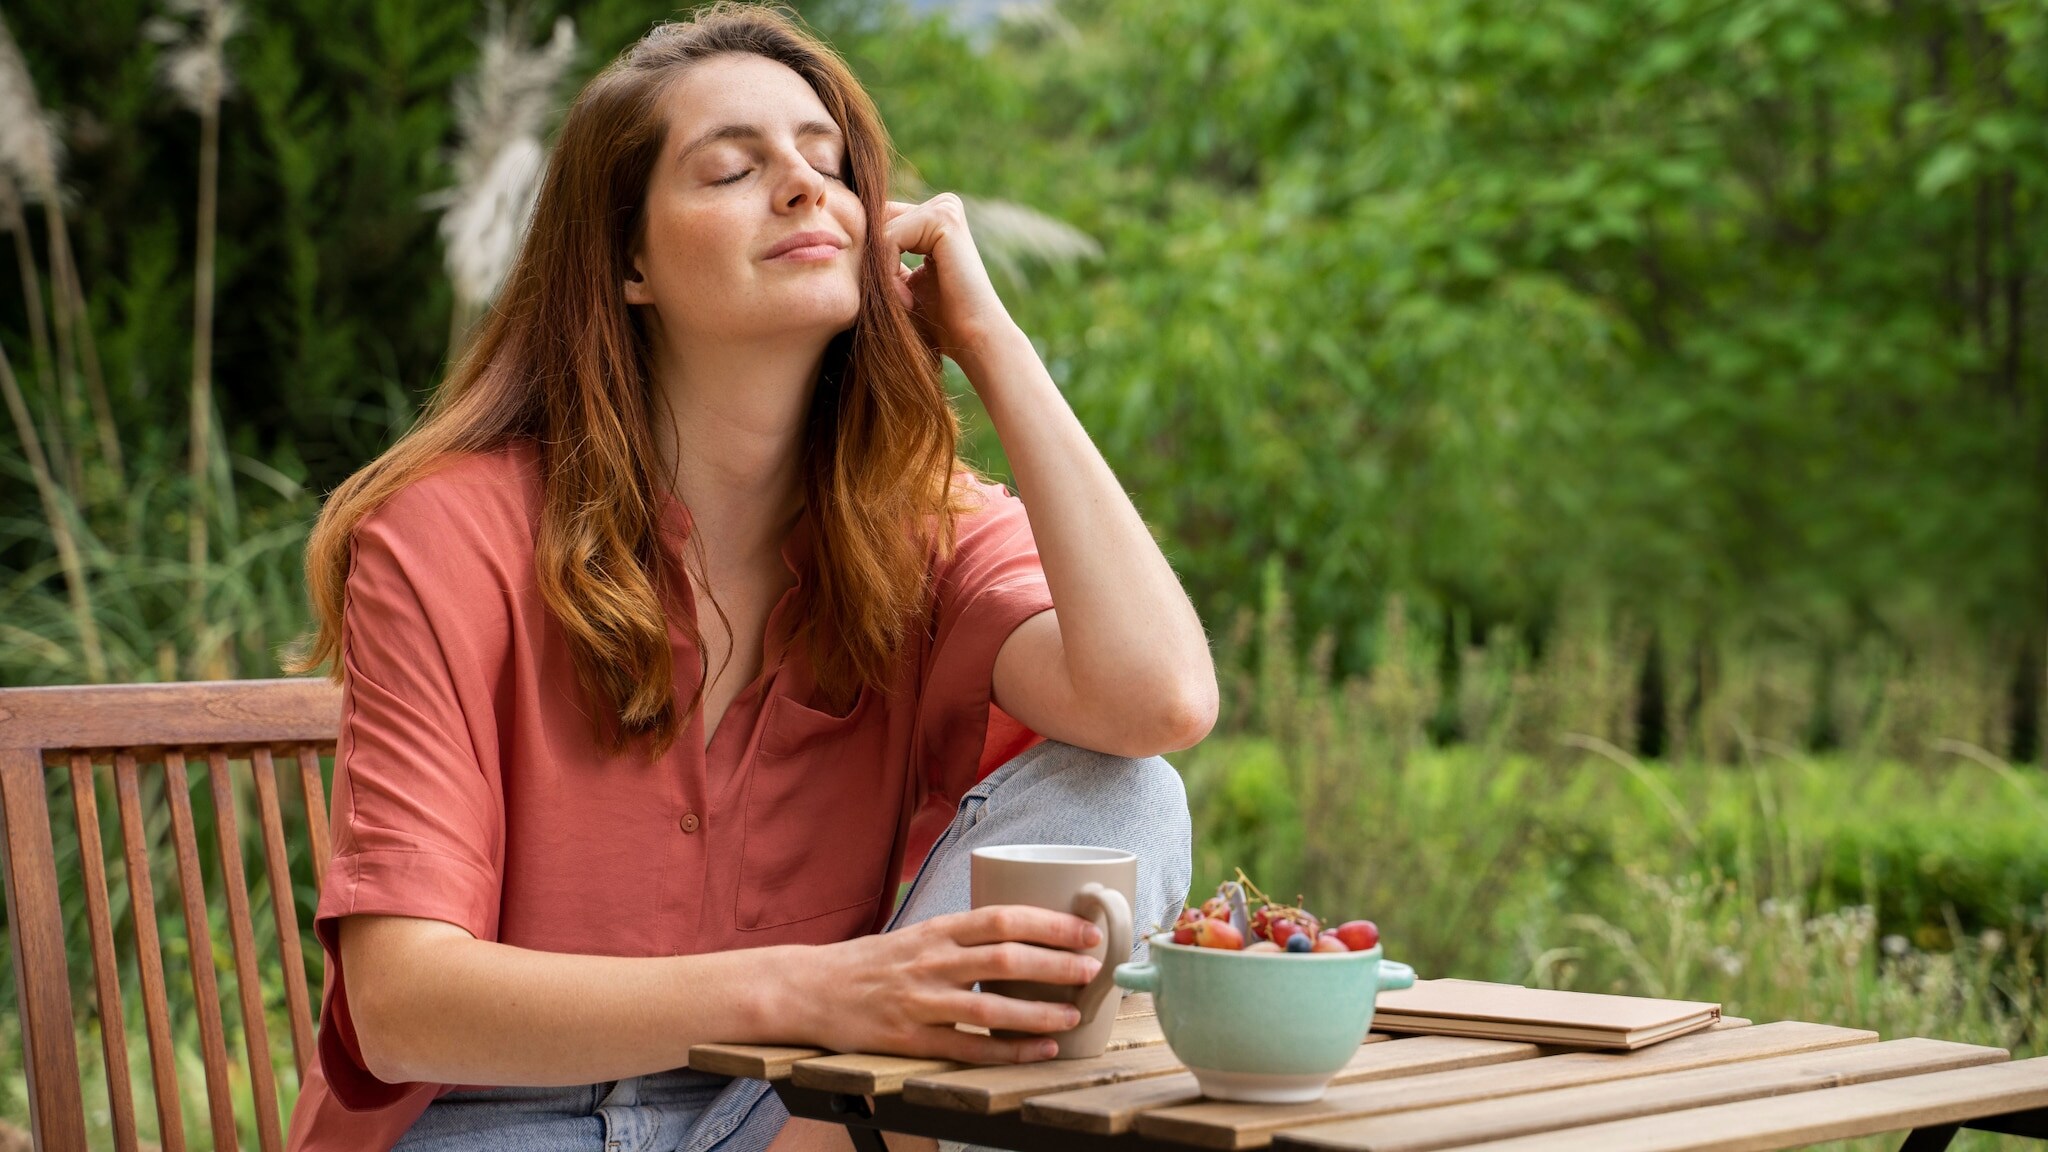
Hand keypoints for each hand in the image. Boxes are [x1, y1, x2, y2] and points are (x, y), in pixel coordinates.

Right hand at [797, 904, 1103, 1062]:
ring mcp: (920, 1002)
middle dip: (1055, 963)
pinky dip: (1008, 1051)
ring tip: (1075, 1014)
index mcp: (937, 930)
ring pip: (990, 1007)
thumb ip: (964, 937)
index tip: (1086, 929)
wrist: (809, 989)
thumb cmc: (873, 963)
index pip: (1002, 918)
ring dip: (1039, 1012)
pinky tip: (1041, 1049)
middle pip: (1004, 959)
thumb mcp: (919, 935)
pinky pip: (968, 1048)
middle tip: (1093, 968)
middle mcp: (931, 962)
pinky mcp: (910, 1040)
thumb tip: (1026, 935)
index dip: (1049, 922)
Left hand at [885, 193, 1015, 362]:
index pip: (880, 222)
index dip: (871, 261)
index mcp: (934, 218)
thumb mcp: (901, 282)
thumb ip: (881, 259)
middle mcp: (942, 206)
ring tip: (902, 303)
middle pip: (876, 222)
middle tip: (892, 301)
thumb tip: (838, 241)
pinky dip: (888, 274)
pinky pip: (889, 239)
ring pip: (880, 232)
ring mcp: (944, 208)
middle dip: (873, 264)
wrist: (974, 338)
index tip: (887, 299)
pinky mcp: (943, 218)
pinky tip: (908, 300)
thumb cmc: (938, 321)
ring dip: (881, 274)